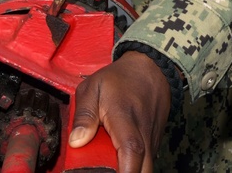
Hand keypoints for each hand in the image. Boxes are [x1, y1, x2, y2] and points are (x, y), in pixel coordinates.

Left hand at [69, 51, 171, 172]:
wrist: (150, 67)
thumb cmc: (119, 78)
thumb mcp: (93, 87)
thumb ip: (83, 114)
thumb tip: (76, 142)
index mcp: (125, 118)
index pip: (131, 151)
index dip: (125, 171)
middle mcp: (143, 132)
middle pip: (144, 169)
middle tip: (104, 171)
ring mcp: (152, 139)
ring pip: (147, 167)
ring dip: (132, 170)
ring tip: (111, 164)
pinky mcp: (155, 143)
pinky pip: (148, 161)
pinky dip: (136, 165)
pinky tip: (121, 159)